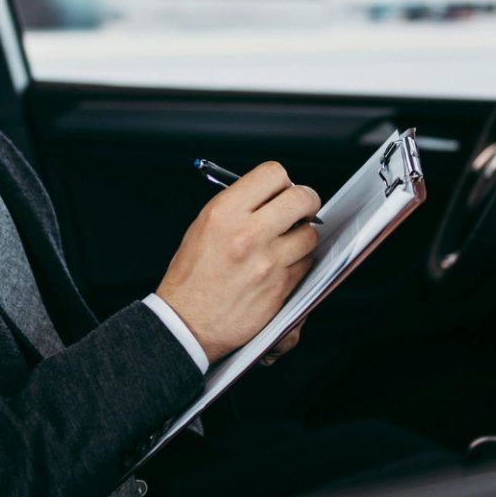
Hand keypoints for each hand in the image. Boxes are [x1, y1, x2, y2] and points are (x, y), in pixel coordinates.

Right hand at [156, 162, 320, 364]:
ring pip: (310, 233)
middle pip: (302, 198)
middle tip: (300, 210)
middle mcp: (248, 233)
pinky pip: (306, 263)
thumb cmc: (191, 277)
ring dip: (303, 235)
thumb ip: (238, 206)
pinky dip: (299, 262)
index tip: (282, 190)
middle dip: (305, 202)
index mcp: (225, 212)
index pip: (273, 173)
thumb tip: (271, 194)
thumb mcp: (202, 226)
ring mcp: (267, 261)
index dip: (282, 181)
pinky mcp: (279, 286)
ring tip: (287, 242)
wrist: (185, 323)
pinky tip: (282, 265)